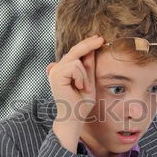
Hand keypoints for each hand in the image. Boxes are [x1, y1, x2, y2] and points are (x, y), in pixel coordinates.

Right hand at [45, 35, 102, 150]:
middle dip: (89, 44)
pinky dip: (81, 77)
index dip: (87, 44)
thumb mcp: (89, 81)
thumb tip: (92, 49)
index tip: (100, 38)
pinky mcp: (56, 74)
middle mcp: (57, 68)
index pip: (76, 52)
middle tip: (101, 39)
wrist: (74, 117)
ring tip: (84, 87)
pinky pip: (74, 66)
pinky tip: (80, 87)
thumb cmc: (81, 103)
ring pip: (76, 59)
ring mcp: (55, 70)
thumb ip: (88, 66)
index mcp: (64, 70)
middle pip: (75, 50)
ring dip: (85, 74)